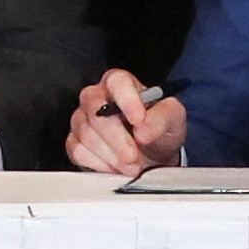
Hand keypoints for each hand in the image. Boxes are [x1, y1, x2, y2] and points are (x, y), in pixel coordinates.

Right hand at [65, 68, 185, 174]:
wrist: (151, 154)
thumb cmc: (158, 130)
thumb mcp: (173, 119)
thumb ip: (162, 117)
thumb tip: (143, 129)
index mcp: (121, 83)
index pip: (117, 82)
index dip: (127, 101)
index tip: (139, 120)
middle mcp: (97, 96)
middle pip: (97, 113)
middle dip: (117, 140)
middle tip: (134, 157)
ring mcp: (82, 118)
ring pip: (87, 135)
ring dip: (112, 156)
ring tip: (131, 165)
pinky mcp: (75, 140)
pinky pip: (79, 151)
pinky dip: (100, 164)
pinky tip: (115, 166)